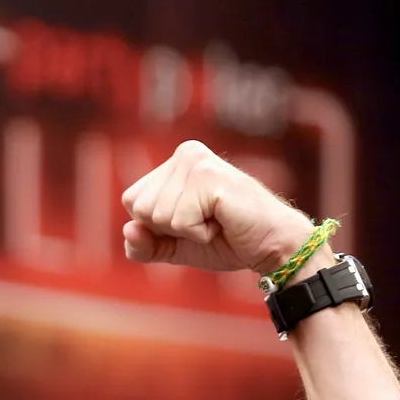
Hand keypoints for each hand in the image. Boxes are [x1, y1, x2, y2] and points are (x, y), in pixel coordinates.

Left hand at [121, 141, 318, 275]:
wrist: (271, 246)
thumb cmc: (226, 240)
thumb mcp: (173, 246)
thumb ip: (143, 244)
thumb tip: (128, 229)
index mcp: (174, 163)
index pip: (131, 202)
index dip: (156, 226)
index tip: (191, 221)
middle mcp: (185, 153)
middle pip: (139, 208)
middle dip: (170, 228)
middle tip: (206, 221)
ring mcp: (198, 162)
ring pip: (158, 215)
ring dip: (188, 231)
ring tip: (216, 219)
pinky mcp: (209, 178)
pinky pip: (179, 222)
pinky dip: (200, 233)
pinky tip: (222, 220)